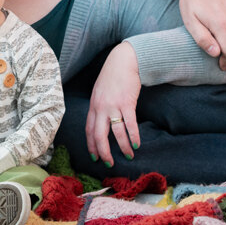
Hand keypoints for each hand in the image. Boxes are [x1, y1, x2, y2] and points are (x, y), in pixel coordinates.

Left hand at [85, 43, 140, 166]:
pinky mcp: (127, 103)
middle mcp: (100, 107)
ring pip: (116, 133)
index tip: (94, 156)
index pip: (89, 129)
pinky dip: (133, 136)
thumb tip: (101, 121)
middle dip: (103, 152)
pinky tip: (137, 144)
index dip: (91, 145)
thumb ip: (99, 106)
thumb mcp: (100, 91)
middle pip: (99, 135)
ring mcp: (113, 105)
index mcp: (93, 105)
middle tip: (109, 163)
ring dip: (123, 147)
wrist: (124, 61)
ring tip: (128, 155)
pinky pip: (130, 124)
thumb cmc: (113, 76)